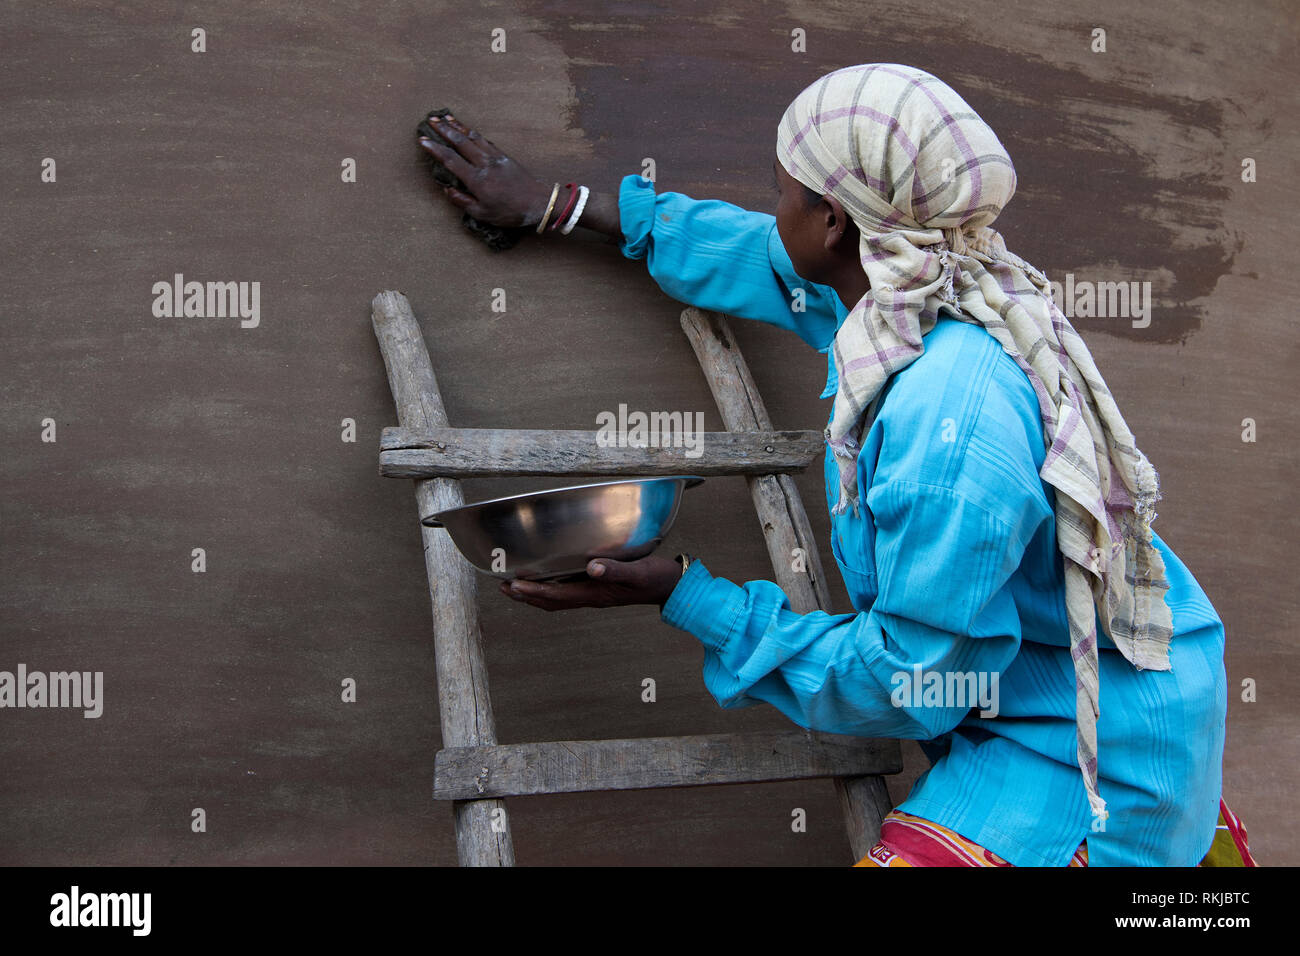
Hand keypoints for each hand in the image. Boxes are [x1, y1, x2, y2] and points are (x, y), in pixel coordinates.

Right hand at [417, 114, 553, 228]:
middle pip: (460, 142)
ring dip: (458, 127)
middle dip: (444, 130)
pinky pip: (485, 141)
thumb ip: (463, 201)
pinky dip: (474, 134)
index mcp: (476, 180)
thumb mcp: (483, 214)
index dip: (435, 149)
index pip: (451, 160)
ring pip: (472, 138)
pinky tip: (468, 130)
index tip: (423, 140)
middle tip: (431, 120)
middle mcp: (484, 164)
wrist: (539, 202)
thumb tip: (447, 190)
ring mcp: (495, 157)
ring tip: (446, 118)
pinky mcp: (504, 156)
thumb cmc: (510, 212)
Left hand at [500, 555, 682, 611]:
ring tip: (514, 587)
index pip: (557, 596)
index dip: (534, 592)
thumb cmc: (656, 578)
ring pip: (557, 599)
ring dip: (534, 595)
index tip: (513, 585)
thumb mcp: (638, 572)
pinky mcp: (599, 589)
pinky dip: (550, 589)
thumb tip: (592, 566)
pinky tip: (546, 580)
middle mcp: (592, 597)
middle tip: (502, 587)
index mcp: (597, 594)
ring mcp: (595, 595)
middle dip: (526, 597)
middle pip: (551, 602)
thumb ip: (615, 569)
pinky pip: (568, 592)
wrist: (673, 587)